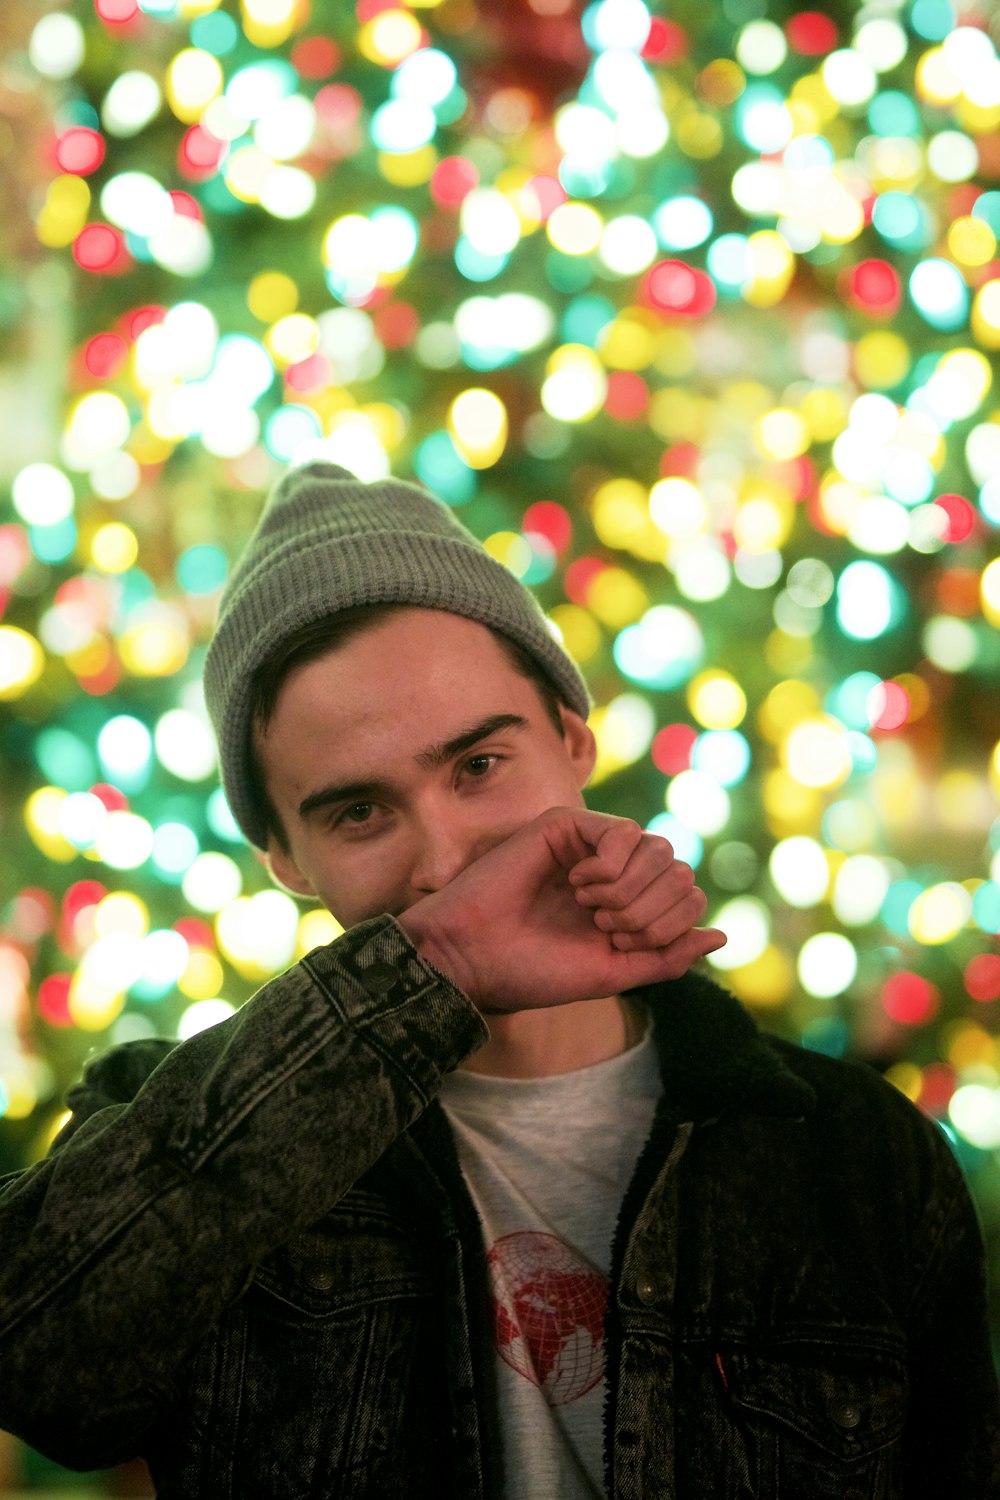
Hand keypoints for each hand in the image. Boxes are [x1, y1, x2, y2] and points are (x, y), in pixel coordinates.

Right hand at [396, 805, 725, 1012]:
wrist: (476, 959)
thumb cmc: (535, 970)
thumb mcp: (615, 972)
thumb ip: (668, 957)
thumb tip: (723, 935)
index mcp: (630, 906)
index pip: (690, 898)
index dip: (667, 925)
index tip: (618, 942)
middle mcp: (616, 872)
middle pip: (679, 871)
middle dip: (649, 910)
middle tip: (604, 925)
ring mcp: (592, 846)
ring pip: (658, 849)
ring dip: (630, 889)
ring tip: (589, 905)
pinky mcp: (567, 825)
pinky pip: (624, 832)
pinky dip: (611, 865)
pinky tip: (578, 883)